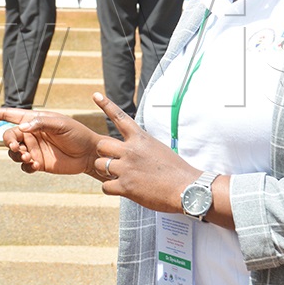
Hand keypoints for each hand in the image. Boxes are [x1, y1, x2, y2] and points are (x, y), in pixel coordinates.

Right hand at [0, 106, 102, 174]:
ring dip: (16, 155)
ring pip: (13, 153)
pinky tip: (34, 166)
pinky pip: (23, 166)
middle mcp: (31, 134)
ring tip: (29, 157)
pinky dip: (25, 167)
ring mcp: (34, 149)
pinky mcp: (38, 163)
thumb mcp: (61, 124)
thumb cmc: (78, 133)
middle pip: (8, 136)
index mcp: (35, 120)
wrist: (89, 154)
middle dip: (8, 142)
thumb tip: (22, 127)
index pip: (10, 115)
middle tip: (16, 147)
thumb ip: (41, 123)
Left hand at [87, 93, 200, 213]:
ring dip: (106, 172)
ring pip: (100, 165)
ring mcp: (127, 168)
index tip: (95, 95)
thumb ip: (141, 147)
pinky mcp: (126, 187)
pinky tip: (121, 189)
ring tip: (119, 177)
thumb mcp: (159, 149)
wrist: (187, 188)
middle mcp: (131, 150)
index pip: (120, 117)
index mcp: (140, 139)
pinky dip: (111, 189)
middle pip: (101, 145)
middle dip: (104, 154)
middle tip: (113, 161)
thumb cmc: (176, 170)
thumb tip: (131, 151)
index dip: (106, 105)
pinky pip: (105, 186)